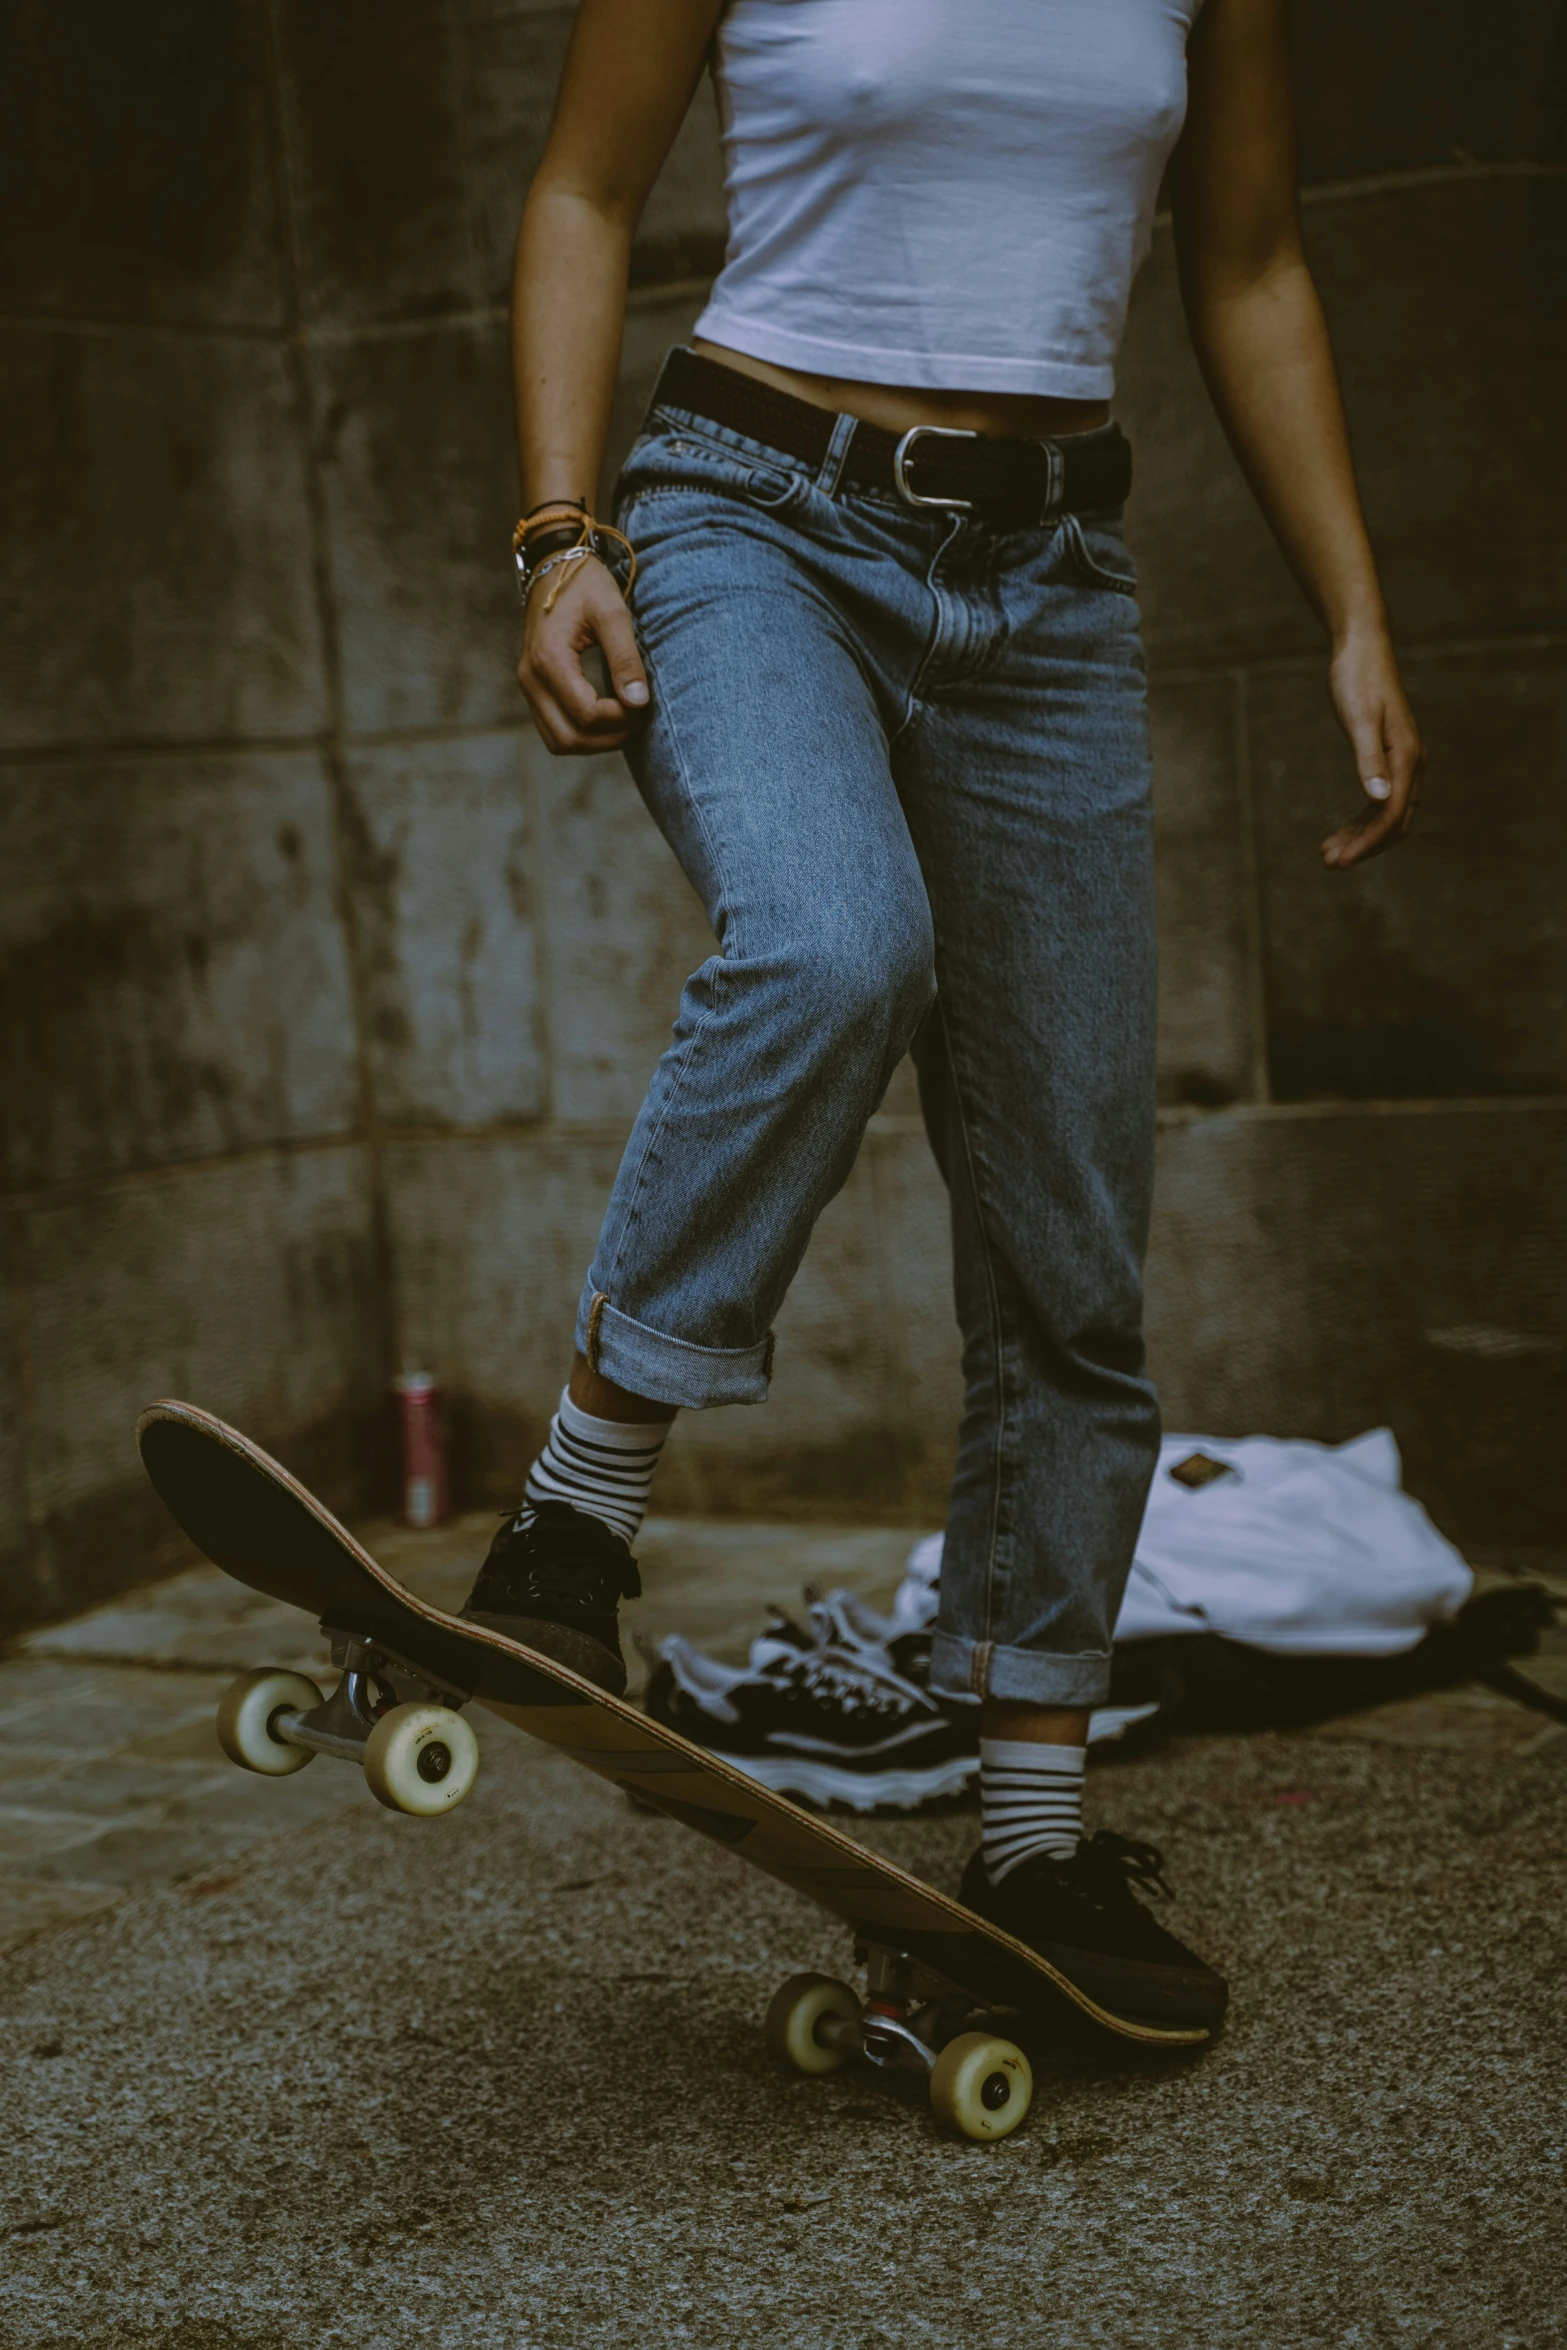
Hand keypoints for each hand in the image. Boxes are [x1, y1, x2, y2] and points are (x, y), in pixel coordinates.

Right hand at [516, 555, 648, 753]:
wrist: (554, 568)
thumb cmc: (586, 585)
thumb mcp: (613, 613)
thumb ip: (626, 658)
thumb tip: (639, 702)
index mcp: (549, 659)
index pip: (587, 714)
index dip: (621, 718)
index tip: (644, 702)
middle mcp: (531, 679)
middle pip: (569, 738)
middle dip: (609, 738)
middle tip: (637, 718)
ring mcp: (528, 687)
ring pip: (559, 741)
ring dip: (594, 742)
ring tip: (624, 721)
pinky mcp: (533, 690)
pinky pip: (554, 730)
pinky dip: (581, 733)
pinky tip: (606, 718)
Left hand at [1320, 628, 1424, 869]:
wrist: (1362, 649)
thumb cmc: (1358, 680)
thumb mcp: (1359, 719)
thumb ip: (1368, 759)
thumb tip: (1379, 797)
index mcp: (1407, 757)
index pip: (1391, 813)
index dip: (1367, 842)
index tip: (1339, 862)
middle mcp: (1411, 764)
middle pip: (1394, 822)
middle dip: (1364, 847)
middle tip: (1329, 864)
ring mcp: (1401, 762)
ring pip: (1387, 815)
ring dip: (1360, 838)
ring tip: (1327, 855)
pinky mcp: (1388, 759)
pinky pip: (1380, 801)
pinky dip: (1361, 821)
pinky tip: (1340, 834)